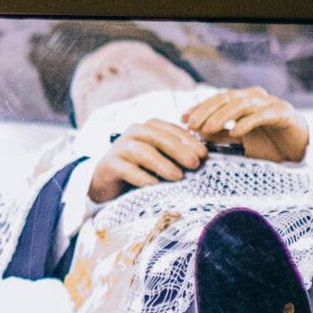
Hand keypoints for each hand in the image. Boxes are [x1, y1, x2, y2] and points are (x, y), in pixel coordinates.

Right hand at [89, 119, 206, 203]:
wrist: (108, 180)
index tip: (204, 154)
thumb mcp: (160, 156)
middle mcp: (132, 133)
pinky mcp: (109, 165)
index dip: (189, 140)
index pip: (170, 129)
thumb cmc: (141, 168)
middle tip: (195, 164)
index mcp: (148, 127)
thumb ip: (177, 153)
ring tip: (178, 176)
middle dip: (178, 150)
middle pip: (157, 137)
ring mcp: (118, 148)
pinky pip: (126, 169)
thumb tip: (204, 158)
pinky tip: (154, 185)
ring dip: (161, 163)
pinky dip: (141, 177)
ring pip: (141, 151)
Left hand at [182, 87, 309, 162]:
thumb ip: (220, 134)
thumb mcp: (239, 141)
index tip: (182, 119)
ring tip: (208, 129)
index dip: (198, 108)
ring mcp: (270, 103)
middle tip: (191, 125)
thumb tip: (196, 133)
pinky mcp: (283, 113)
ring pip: (240, 104)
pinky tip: (234, 132)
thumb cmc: (268, 144)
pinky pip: (261, 115)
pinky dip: (246, 123)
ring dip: (222, 116)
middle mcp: (255, 97)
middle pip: (225, 98)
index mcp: (243, 99)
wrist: (298, 150)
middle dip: (205, 111)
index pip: (216, 99)